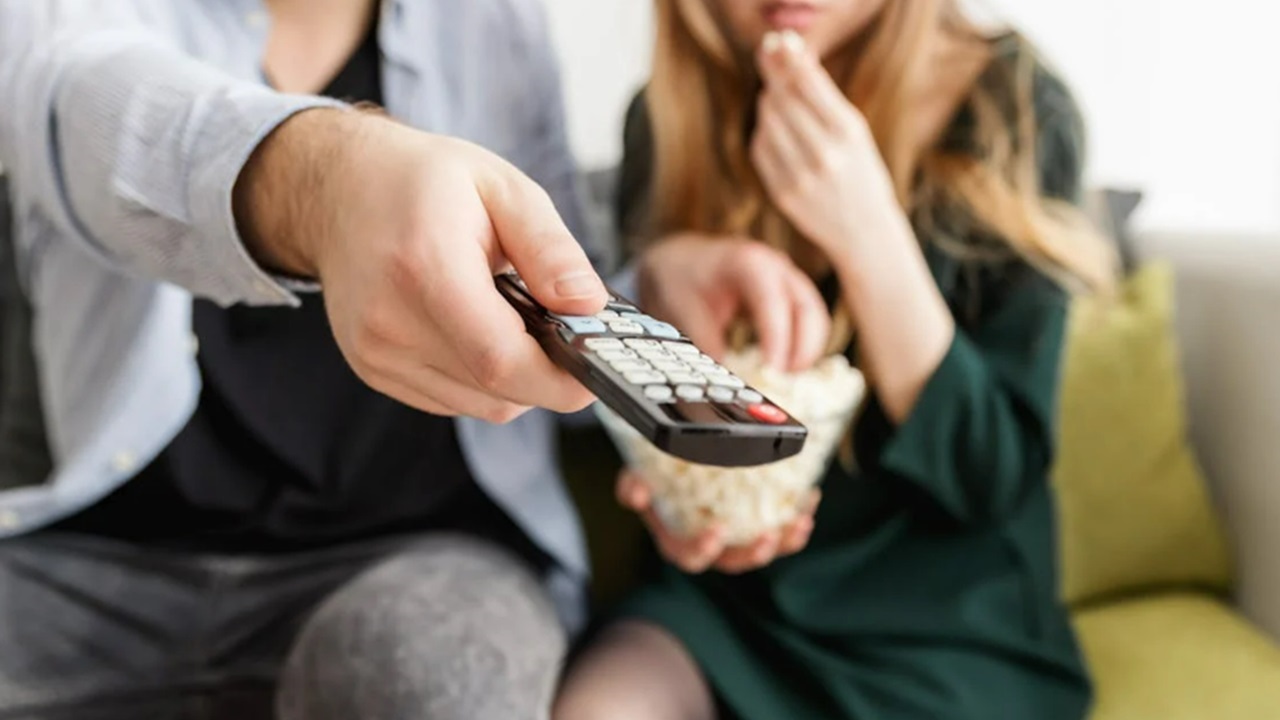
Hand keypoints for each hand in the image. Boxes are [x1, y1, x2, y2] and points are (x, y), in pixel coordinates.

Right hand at [236, 109, 607, 421]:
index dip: (560, 378)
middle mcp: (390, 321)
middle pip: (495, 390)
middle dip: (547, 375)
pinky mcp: (373, 370)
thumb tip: (589, 305)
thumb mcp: (501, 188)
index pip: (500, 359)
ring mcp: (376, 353)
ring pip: (479, 404)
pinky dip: (482, 378)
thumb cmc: (423, 182)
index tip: (598, 368)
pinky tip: (480, 330)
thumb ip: (550, 249)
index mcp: (425, 266)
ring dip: (515, 378)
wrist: (338, 189)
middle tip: (569, 334)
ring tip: (515, 320)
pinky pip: (452, 399)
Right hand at [616, 470, 818, 573]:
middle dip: (753, 554)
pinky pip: (782, 531)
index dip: (704, 549)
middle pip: (734, 563)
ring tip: (800, 521)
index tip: (717, 532)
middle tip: (768, 537)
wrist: (675, 469)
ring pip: (764, 551)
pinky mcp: (759, 526)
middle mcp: (711, 548)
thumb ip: (632, 485)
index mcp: (678, 542)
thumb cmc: (655, 478)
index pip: (691, 557)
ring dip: (784, 541)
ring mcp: (737, 540)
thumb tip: (636, 492)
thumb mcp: (637, 478)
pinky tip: (810, 497)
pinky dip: (797, 518)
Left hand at [637, 233, 829, 371]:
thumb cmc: (683, 277)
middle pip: (808, 309)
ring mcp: (787, 279)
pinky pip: (808, 321)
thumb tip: (724, 380)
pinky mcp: (790, 294)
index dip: (778, 338)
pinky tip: (785, 367)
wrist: (682, 259)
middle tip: (785, 380)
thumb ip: (706, 344)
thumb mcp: (684, 310)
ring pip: (815, 316)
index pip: (773, 302)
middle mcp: (776, 267)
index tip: (773, 370)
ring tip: (785, 378)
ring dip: (807, 350)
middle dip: (804, 348)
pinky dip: (803, 345)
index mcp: (749, 262)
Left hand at [751, 31, 902, 265]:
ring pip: (767, 120)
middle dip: (774, 74)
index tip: (779, 42)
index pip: (806, 81)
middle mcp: (824, 153)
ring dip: (769, 102)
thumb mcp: (854, 130)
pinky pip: (761, 148)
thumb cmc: (861, 171)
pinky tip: (776, 129)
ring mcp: (800, 176)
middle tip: (769, 57)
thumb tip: (790, 53)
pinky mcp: (782, 192)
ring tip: (779, 97)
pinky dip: (765, 132)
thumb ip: (822, 95)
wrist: (864, 230)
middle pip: (782, 98)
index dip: (788, 57)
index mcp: (848, 132)